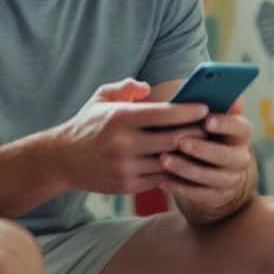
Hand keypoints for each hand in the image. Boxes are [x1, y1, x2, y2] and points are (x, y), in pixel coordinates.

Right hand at [51, 78, 209, 195]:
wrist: (61, 160)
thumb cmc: (87, 124)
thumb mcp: (101, 98)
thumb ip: (126, 87)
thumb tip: (149, 87)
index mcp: (120, 118)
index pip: (163, 113)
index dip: (188, 111)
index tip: (205, 107)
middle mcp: (124, 143)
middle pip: (173, 139)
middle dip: (196, 133)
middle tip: (213, 127)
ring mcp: (126, 167)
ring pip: (170, 162)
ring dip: (189, 155)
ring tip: (205, 146)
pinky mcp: (127, 185)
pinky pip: (160, 178)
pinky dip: (174, 170)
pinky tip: (186, 163)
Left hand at [159, 97, 254, 217]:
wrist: (207, 168)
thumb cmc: (200, 133)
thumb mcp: (204, 117)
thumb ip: (207, 103)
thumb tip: (219, 91)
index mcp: (240, 134)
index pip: (241, 127)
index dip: (226, 124)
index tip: (207, 120)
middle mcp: (241, 157)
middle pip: (227, 155)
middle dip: (203, 148)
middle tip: (180, 141)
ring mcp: (231, 179)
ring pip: (211, 177)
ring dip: (187, 168)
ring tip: (164, 160)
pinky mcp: (217, 197)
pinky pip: (199, 195)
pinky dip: (180, 187)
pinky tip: (162, 180)